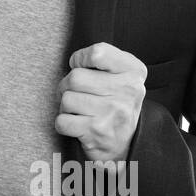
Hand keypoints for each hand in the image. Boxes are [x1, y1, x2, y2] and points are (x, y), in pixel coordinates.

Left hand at [54, 41, 147, 161]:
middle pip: (75, 77)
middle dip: (68, 85)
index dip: (80, 59)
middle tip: (78, 93)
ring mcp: (112, 113)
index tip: (81, 66)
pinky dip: (64, 123)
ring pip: (66, 99)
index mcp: (133, 71)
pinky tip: (78, 124)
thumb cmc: (116, 101)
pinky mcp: (97, 132)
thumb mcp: (122, 73)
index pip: (97, 53)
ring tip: (80, 110)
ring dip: (66, 106)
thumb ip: (103, 58)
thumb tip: (75, 61)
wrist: (128, 142)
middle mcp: (127, 91)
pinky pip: (62, 121)